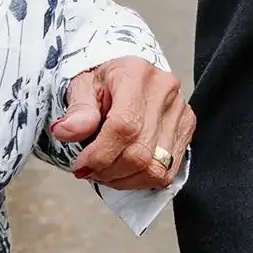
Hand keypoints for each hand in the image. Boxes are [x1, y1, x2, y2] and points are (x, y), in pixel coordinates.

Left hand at [51, 56, 195, 189]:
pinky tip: (125, 172)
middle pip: (140, 152)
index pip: (124, 126)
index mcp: (135, 73)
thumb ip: (77, 111)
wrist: (126, 73)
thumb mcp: (81, 87)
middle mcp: (164, 89)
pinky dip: (142, 180)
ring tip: (106, 171)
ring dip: (125, 180)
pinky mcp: (187, 126)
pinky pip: (167, 171)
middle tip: (89, 171)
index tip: (81, 166)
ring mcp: (180, 109)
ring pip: (156, 167)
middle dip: (109, 171)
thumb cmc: (102, 81)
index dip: (100, 154)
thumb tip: (65, 132)